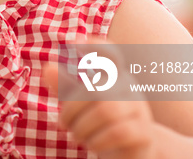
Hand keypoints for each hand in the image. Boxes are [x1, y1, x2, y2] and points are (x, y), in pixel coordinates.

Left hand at [43, 41, 157, 158]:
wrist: (129, 152)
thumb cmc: (98, 122)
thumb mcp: (78, 101)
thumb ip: (64, 85)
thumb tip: (48, 68)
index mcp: (113, 74)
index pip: (109, 53)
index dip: (95, 46)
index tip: (74, 45)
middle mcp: (128, 86)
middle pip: (95, 88)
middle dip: (71, 109)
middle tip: (63, 124)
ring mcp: (139, 109)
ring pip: (107, 110)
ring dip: (82, 127)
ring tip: (77, 136)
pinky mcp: (144, 133)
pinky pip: (118, 132)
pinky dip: (97, 141)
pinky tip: (92, 145)